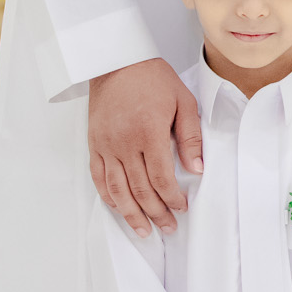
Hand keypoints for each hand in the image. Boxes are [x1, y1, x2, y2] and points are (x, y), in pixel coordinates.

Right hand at [89, 57, 202, 236]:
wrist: (116, 60)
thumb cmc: (152, 78)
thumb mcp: (183, 101)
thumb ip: (190, 137)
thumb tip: (196, 169)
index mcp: (149, 132)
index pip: (161, 177)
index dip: (172, 198)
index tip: (182, 208)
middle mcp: (124, 143)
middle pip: (140, 189)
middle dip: (156, 213)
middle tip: (168, 227)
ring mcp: (106, 145)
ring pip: (117, 190)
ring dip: (131, 214)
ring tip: (143, 230)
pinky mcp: (94, 144)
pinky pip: (98, 177)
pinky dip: (109, 196)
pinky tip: (120, 208)